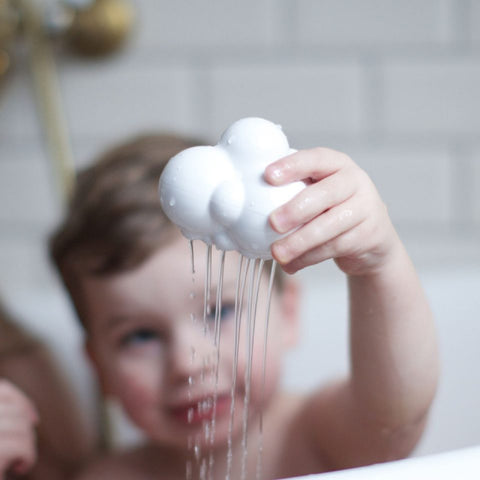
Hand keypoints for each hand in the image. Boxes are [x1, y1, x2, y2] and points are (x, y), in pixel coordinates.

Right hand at [0, 379, 37, 477]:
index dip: (19, 400)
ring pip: (22, 428)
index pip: (0, 389)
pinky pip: (21, 447)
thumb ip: (4, 419)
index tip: (34, 419)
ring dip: (27, 446)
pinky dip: (28, 457)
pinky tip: (20, 467)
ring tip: (18, 462)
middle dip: (25, 432)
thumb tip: (34, 419)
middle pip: (15, 412)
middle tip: (20, 453)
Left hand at [265, 148, 399, 275]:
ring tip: (277, 253)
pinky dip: (308, 258)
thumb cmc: (333, 209)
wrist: (373, 236)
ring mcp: (365, 208)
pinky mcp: (368, 235)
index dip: (292, 166)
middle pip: (325, 194)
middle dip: (296, 209)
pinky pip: (334, 247)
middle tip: (273, 223)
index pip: (316, 158)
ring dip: (299, 242)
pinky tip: (291, 265)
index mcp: (338, 164)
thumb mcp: (319, 191)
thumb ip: (294, 188)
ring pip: (329, 227)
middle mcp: (355, 182)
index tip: (268, 176)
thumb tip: (246, 199)